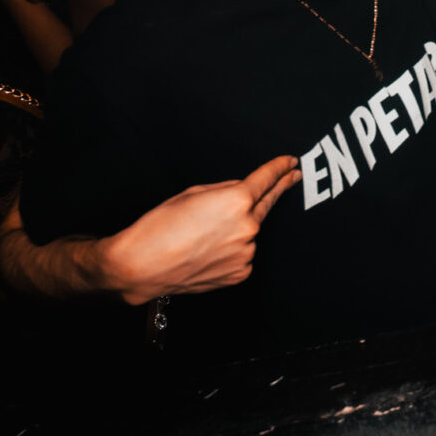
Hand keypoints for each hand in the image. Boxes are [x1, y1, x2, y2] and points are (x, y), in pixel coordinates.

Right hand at [96, 155, 300, 303]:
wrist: (143, 266)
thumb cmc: (160, 228)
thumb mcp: (193, 194)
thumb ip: (225, 190)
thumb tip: (242, 190)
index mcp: (237, 201)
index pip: (266, 179)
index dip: (279, 169)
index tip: (290, 163)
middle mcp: (248, 227)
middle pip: (267, 204)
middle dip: (280, 188)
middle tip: (292, 177)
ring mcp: (246, 252)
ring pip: (249, 233)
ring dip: (237, 229)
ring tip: (204, 235)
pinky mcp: (241, 273)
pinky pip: (242, 254)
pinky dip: (231, 251)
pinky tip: (207, 252)